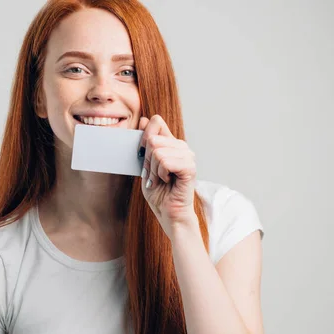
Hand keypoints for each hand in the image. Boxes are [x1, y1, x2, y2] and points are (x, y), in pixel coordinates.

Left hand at [138, 115, 196, 234]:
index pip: (156, 122)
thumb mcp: (147, 165)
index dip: (144, 138)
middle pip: (153, 140)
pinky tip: (168, 181)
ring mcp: (188, 156)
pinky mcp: (190, 167)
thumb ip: (147, 143)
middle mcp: (182, 147)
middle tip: (156, 176)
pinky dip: (161, 174)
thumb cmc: (159, 193)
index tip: (144, 156)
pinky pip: (166, 162)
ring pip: (158, 152)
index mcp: (172, 144)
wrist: (169, 214)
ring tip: (162, 180)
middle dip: (148, 162)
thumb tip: (145, 120)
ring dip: (154, 170)